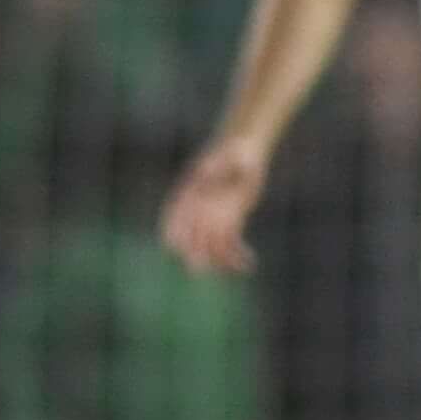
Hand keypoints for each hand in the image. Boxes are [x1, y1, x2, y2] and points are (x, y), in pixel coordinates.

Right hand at [159, 134, 272, 273]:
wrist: (243, 151)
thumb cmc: (232, 150)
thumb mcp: (225, 156)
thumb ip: (215, 166)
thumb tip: (204, 171)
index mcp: (188, 194)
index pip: (173, 218)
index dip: (172, 233)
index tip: (173, 246)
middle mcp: (197, 211)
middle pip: (191, 238)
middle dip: (193, 254)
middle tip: (199, 269)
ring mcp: (213, 218)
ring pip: (212, 246)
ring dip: (220, 261)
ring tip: (235, 269)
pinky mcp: (230, 222)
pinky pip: (230, 244)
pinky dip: (237, 256)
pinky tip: (248, 265)